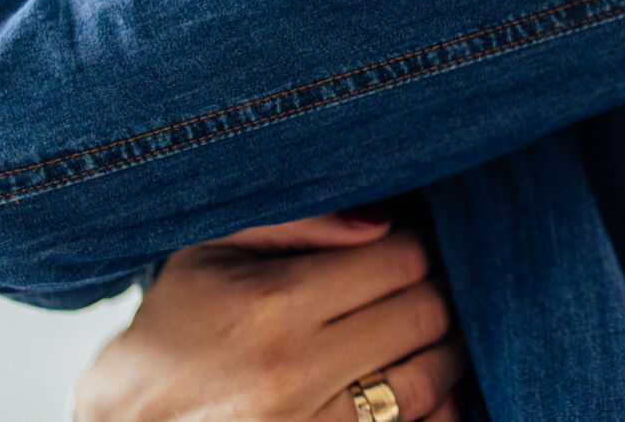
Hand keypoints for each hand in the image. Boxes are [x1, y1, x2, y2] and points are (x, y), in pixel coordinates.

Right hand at [72, 211, 468, 421]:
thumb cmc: (174, 327)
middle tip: (437, 281)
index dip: (424, 243)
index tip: (416, 242)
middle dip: (443, 290)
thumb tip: (386, 221)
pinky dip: (438, 409)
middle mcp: (292, 369)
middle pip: (425, 314)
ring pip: (426, 380)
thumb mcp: (213, 252)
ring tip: (438, 331)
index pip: (402, 257)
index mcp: (272, 303)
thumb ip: (301, 223)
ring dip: (450, 350)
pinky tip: (438, 387)